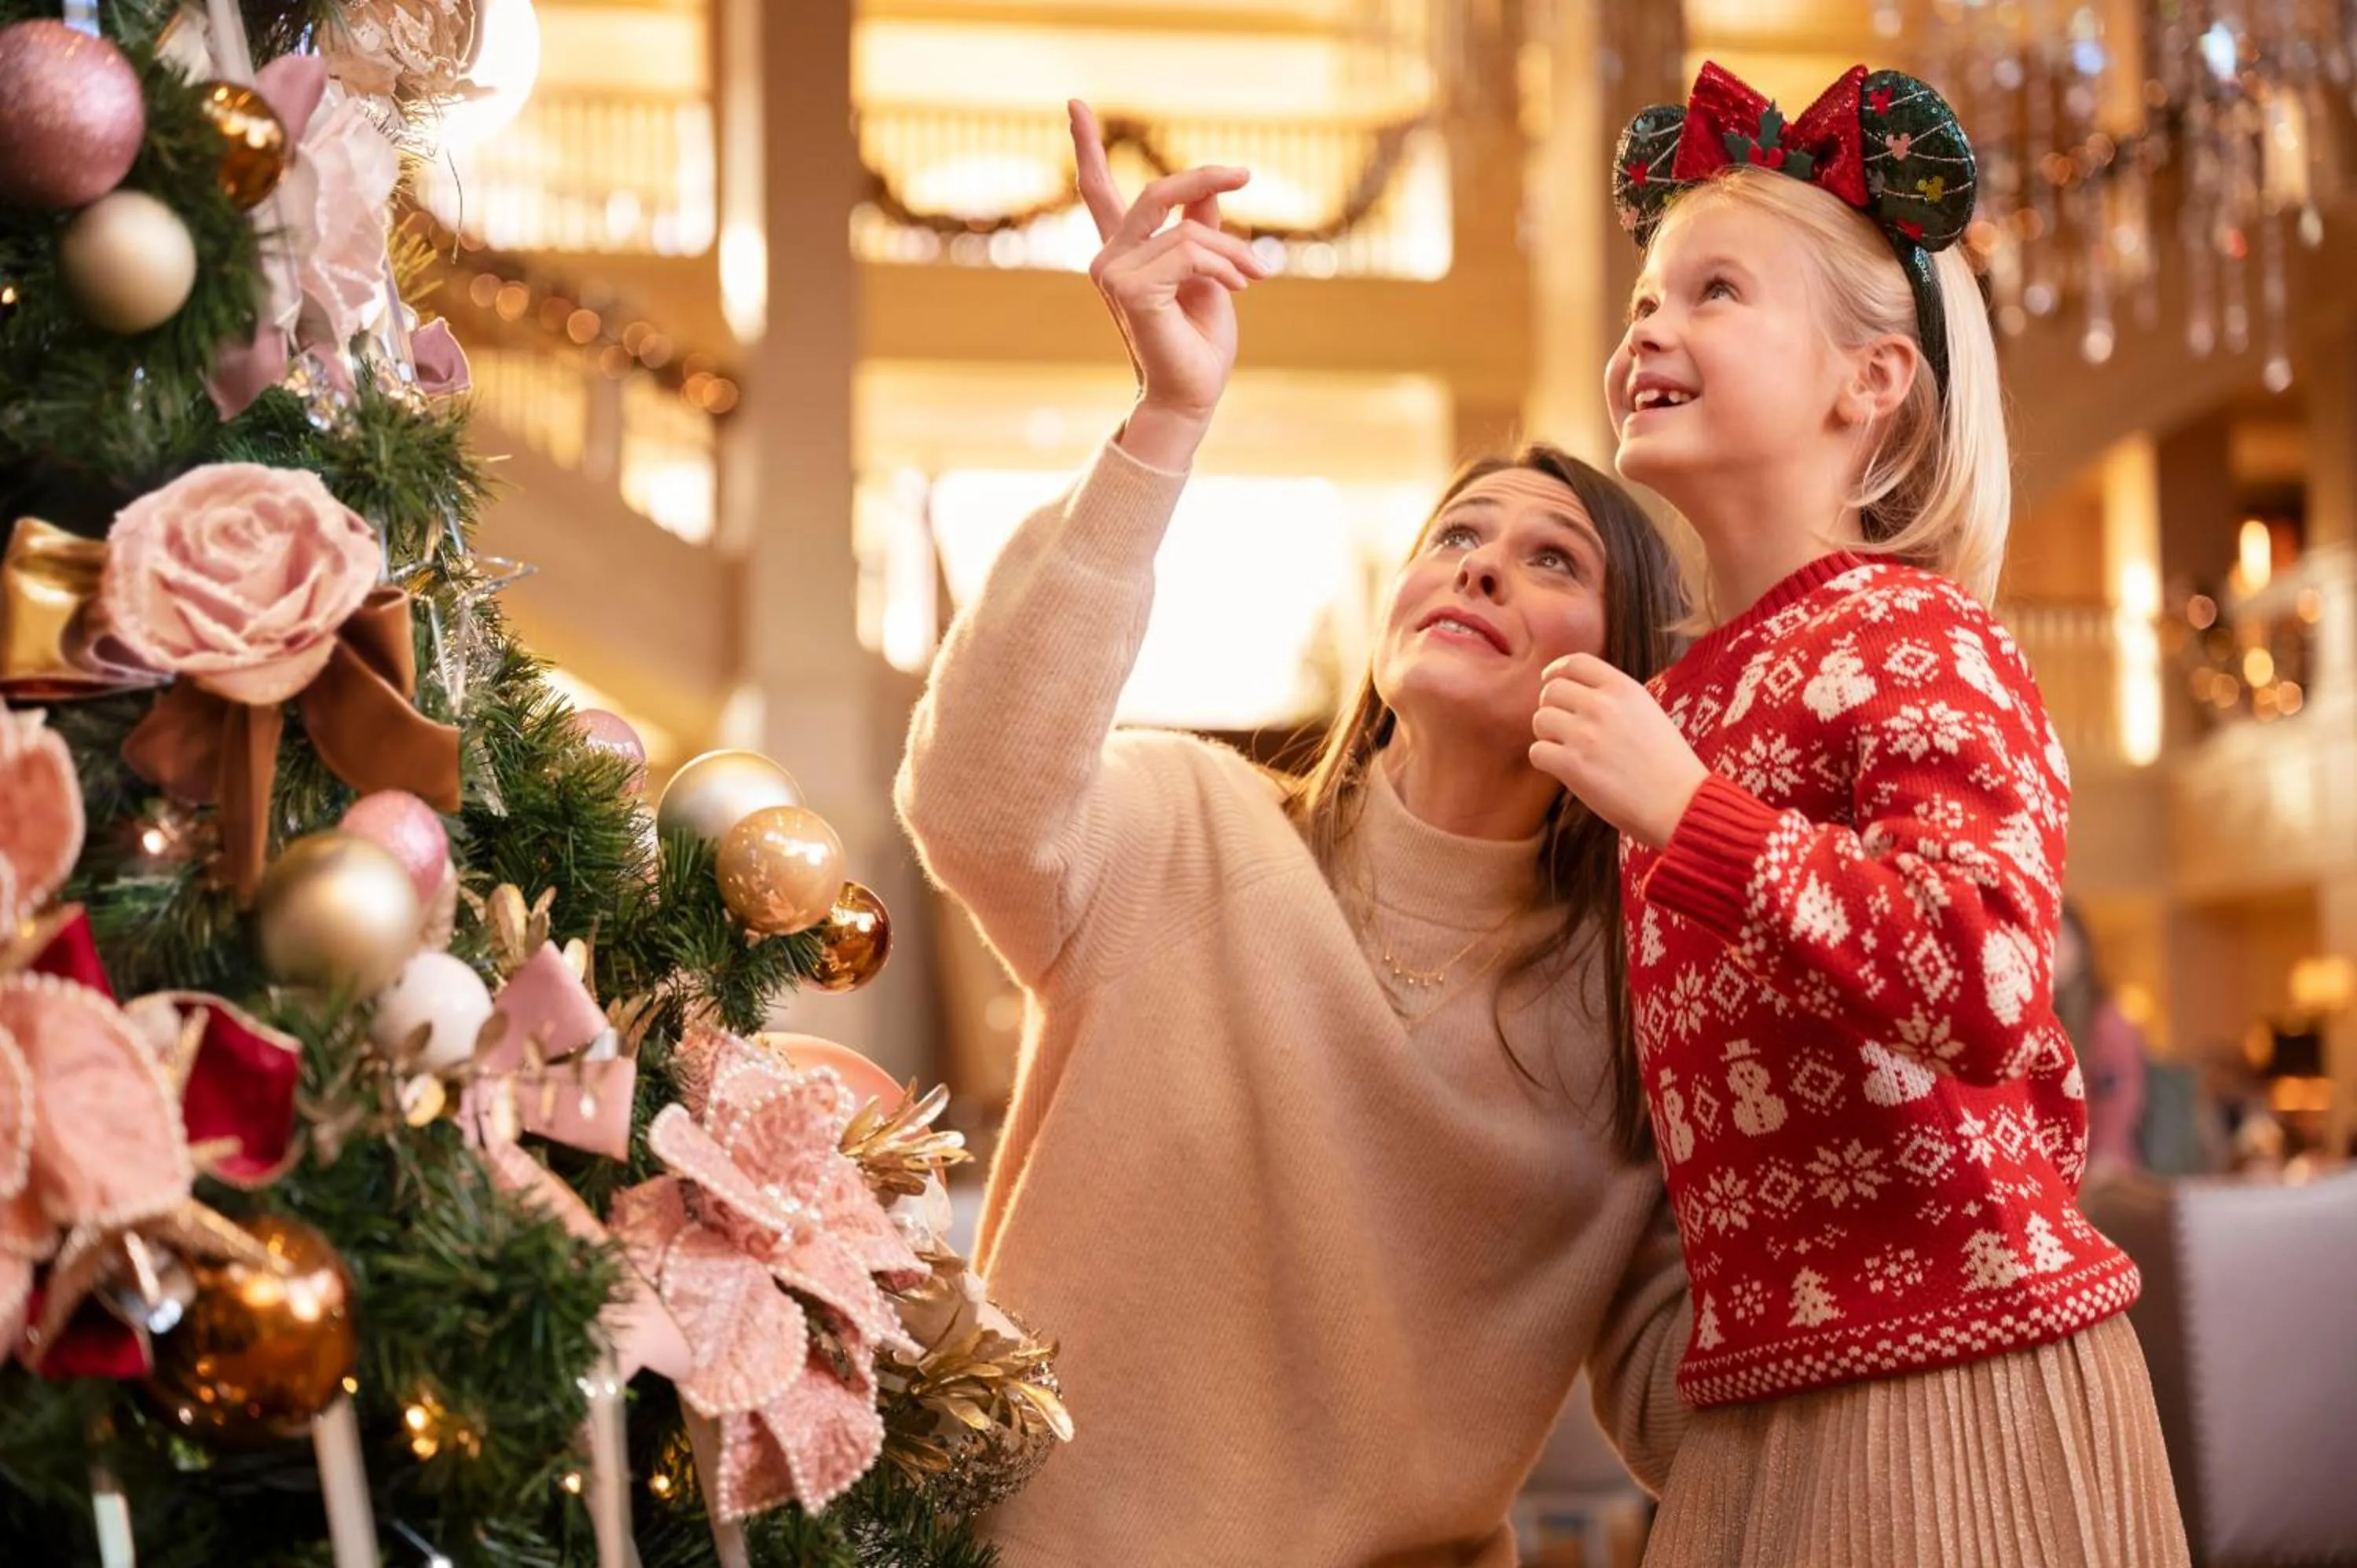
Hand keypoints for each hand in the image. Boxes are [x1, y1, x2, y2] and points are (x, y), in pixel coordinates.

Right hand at [1069, 100, 1267, 467]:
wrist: (1193, 393)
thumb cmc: (1200, 342)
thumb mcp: (1210, 272)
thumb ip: (1201, 229)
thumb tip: (1207, 189)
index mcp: (1125, 254)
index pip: (1098, 192)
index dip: (1086, 146)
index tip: (1075, 103)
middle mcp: (1110, 259)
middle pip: (1155, 193)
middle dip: (1202, 179)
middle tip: (1243, 174)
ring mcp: (1113, 274)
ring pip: (1185, 229)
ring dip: (1231, 249)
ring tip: (1253, 274)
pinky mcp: (1129, 289)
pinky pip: (1189, 251)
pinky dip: (1224, 265)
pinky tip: (1240, 286)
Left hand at [1530, 654, 1710, 849]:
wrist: (1679, 802)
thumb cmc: (1667, 763)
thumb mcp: (1648, 712)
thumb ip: (1615, 698)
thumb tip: (1578, 693)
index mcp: (1623, 688)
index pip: (1576, 662)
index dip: (1557, 671)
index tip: (1551, 681)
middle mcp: (1601, 705)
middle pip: (1551, 690)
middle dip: (1551, 707)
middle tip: (1562, 726)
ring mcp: (1584, 734)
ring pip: (1540, 720)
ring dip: (1547, 735)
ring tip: (1566, 749)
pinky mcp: (1572, 765)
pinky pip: (1537, 752)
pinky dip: (1545, 760)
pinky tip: (1564, 768)